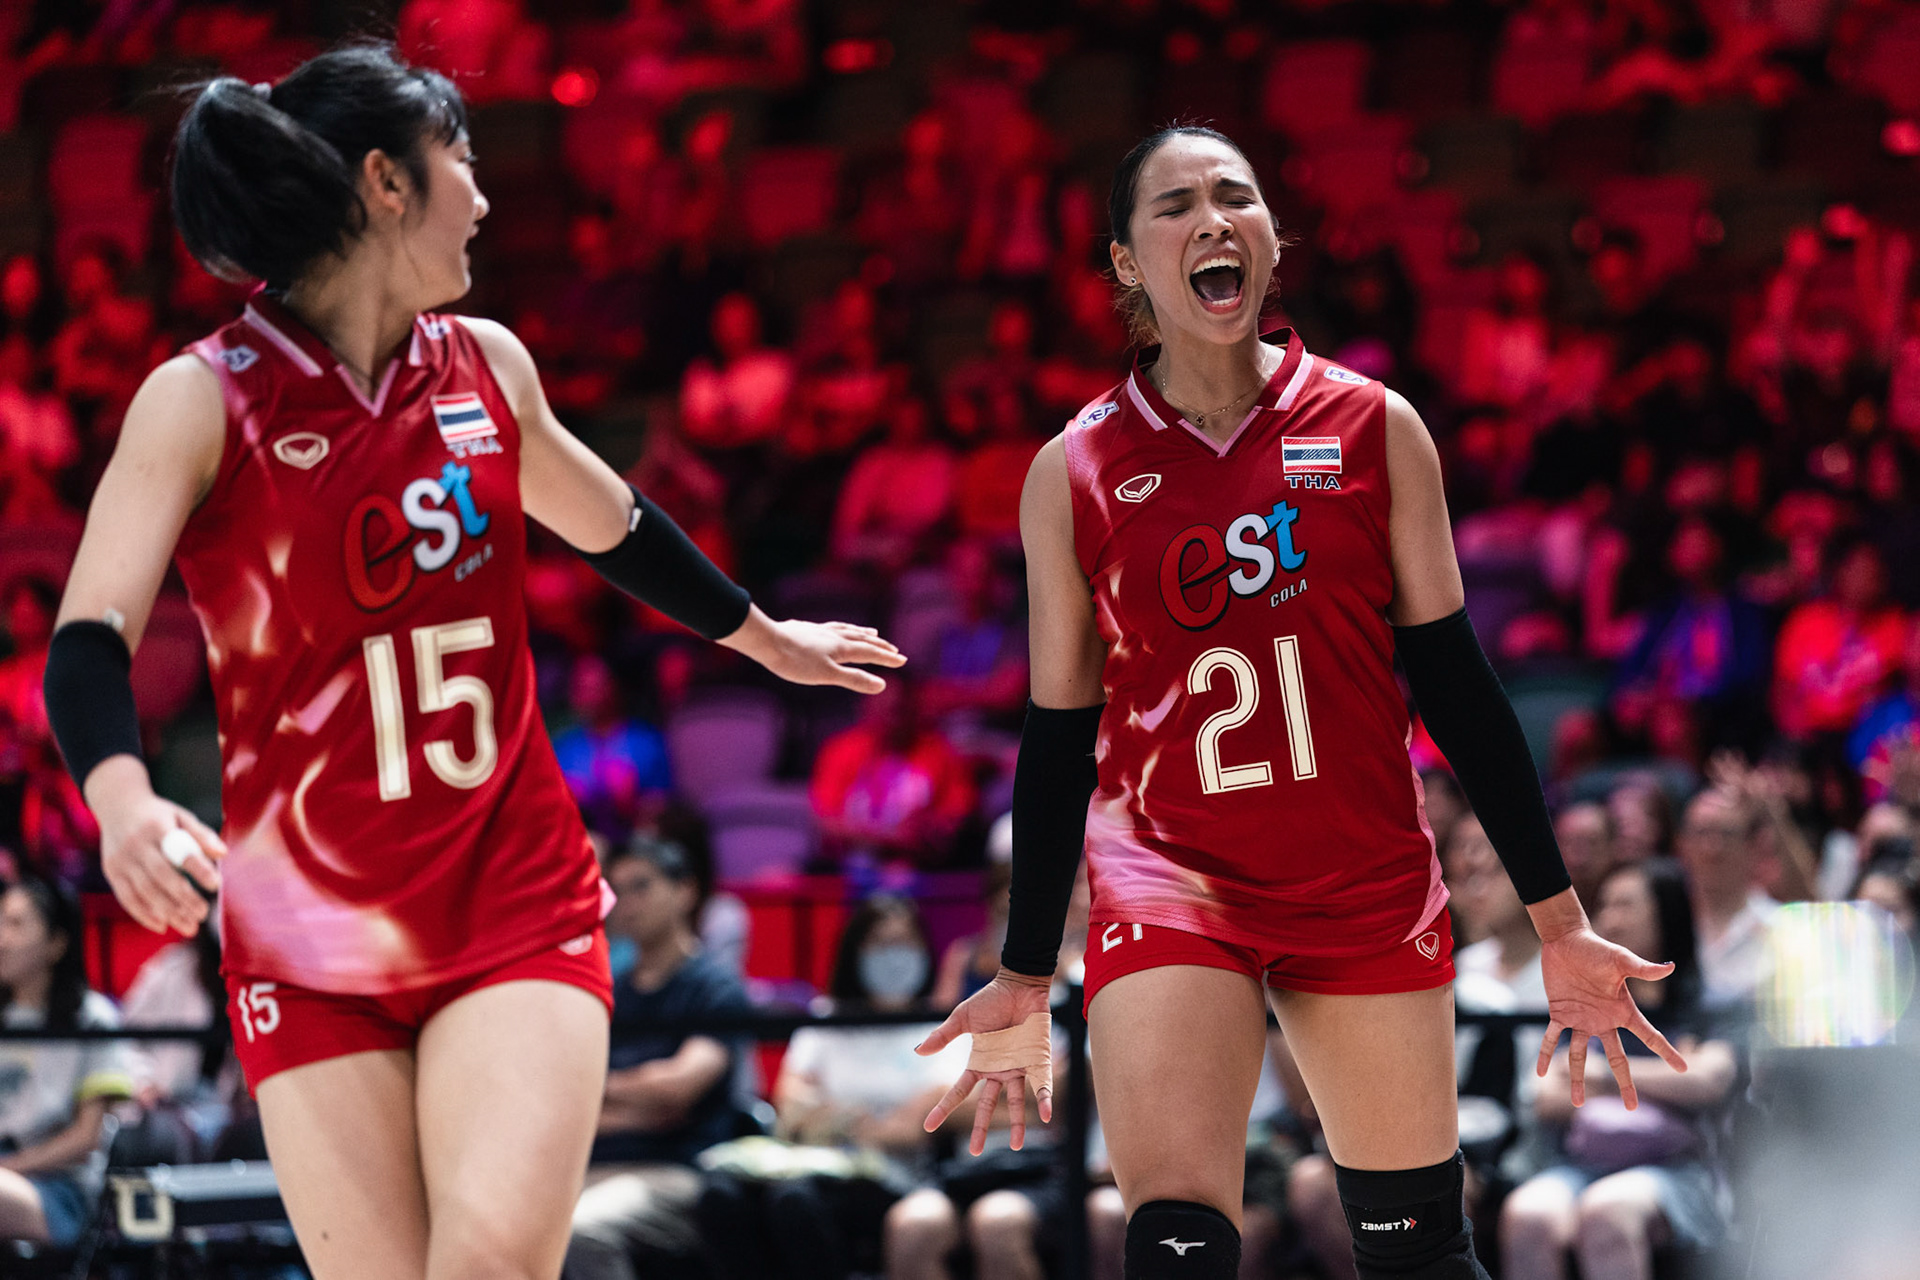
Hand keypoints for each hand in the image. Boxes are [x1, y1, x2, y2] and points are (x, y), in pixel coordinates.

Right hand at [88, 759, 223, 934]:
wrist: (117, 805)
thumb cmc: (158, 815)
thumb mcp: (181, 815)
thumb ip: (201, 834)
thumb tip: (222, 853)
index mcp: (157, 828)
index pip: (179, 851)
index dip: (198, 869)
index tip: (216, 885)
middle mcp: (136, 845)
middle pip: (160, 876)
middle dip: (183, 898)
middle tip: (203, 913)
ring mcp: (121, 860)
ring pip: (144, 891)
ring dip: (167, 912)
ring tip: (190, 927)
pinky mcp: (111, 872)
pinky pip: (126, 898)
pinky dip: (143, 914)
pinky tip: (163, 925)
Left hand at [724, 610, 905, 693]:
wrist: (767, 642)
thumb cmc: (796, 662)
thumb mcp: (827, 675)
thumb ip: (854, 679)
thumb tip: (882, 685)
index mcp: (841, 648)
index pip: (870, 652)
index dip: (887, 658)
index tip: (902, 660)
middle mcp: (834, 637)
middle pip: (862, 639)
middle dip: (880, 645)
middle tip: (894, 650)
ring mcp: (820, 632)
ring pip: (848, 630)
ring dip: (863, 633)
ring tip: (872, 632)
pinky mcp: (806, 630)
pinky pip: (832, 627)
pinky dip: (842, 628)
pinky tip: (834, 630)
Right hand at [915, 972, 1052, 1154]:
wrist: (1020, 985)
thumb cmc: (991, 999)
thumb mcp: (963, 1018)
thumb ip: (944, 1036)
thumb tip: (918, 1051)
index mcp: (979, 1063)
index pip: (959, 1091)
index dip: (943, 1108)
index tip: (928, 1126)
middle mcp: (998, 1071)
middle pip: (988, 1105)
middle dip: (981, 1128)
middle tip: (975, 1151)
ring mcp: (1018, 1067)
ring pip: (1017, 1102)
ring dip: (1018, 1123)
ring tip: (1018, 1145)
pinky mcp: (1037, 1060)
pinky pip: (1041, 1084)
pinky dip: (1044, 1098)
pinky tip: (1046, 1115)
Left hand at [1535, 925, 1685, 1109]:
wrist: (1566, 940)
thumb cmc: (1596, 948)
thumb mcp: (1621, 960)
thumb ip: (1643, 969)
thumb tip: (1670, 967)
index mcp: (1623, 1010)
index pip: (1649, 1036)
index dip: (1666, 1051)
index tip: (1683, 1069)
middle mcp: (1604, 1020)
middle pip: (1617, 1058)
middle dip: (1625, 1083)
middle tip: (1633, 1109)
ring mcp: (1581, 1020)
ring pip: (1580, 1056)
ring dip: (1578, 1079)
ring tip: (1577, 1104)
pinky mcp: (1559, 1013)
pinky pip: (1552, 1038)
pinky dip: (1546, 1055)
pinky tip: (1542, 1073)